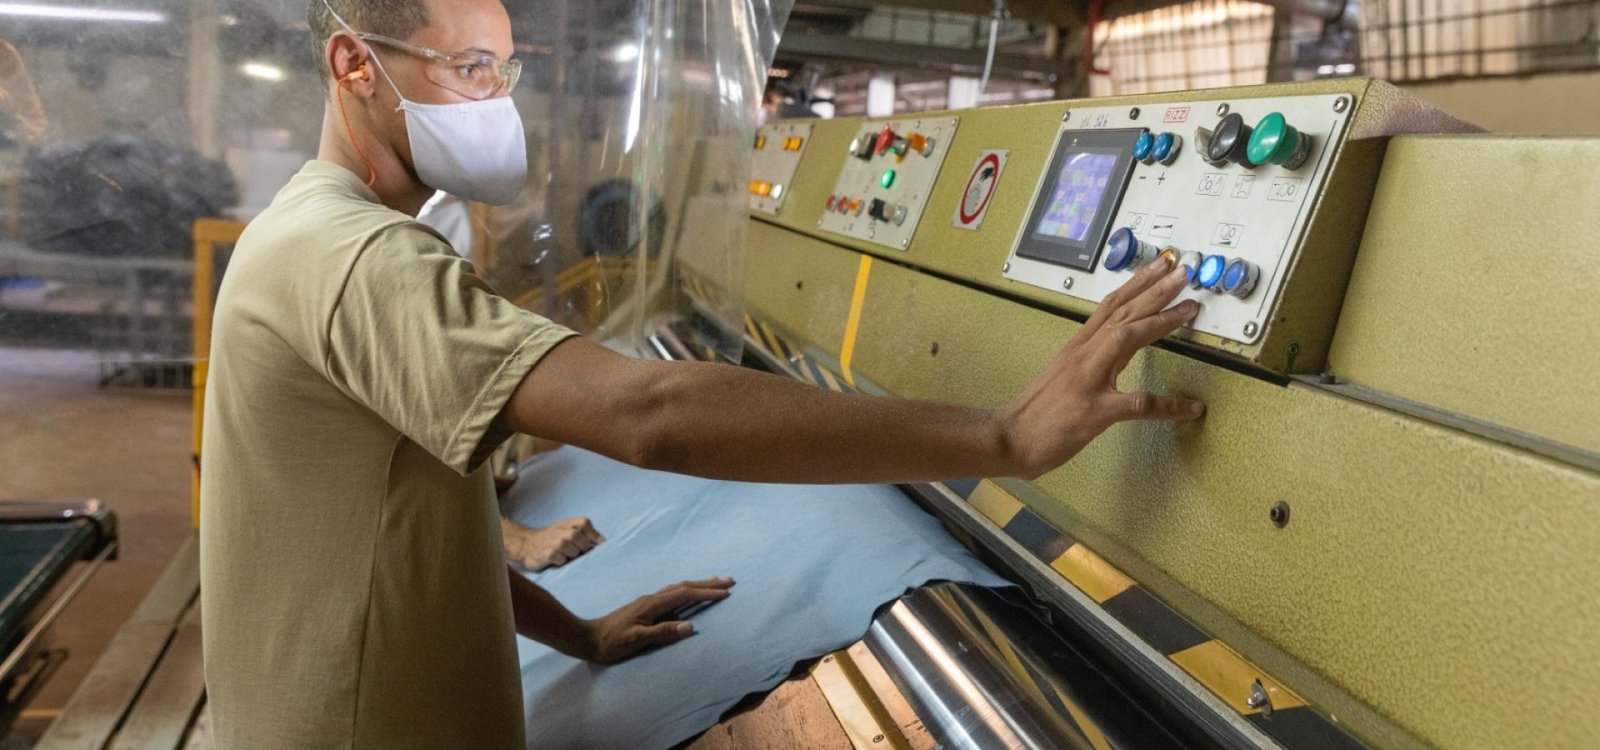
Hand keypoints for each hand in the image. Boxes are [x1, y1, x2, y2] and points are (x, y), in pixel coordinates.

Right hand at [502, 517, 603, 570]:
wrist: (526, 545)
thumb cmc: (551, 539)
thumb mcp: (565, 530)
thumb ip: (583, 533)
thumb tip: (603, 541)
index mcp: (566, 523)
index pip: (584, 522)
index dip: (594, 533)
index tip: (600, 544)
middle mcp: (558, 531)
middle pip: (577, 535)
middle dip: (584, 546)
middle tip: (582, 552)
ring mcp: (551, 542)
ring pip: (570, 548)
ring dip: (573, 554)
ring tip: (569, 556)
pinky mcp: (545, 554)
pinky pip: (560, 558)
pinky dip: (562, 561)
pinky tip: (559, 560)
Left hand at [579, 577, 734, 663]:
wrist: (587, 638)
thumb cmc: (611, 643)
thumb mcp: (637, 640)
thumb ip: (662, 633)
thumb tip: (690, 627)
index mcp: (652, 604)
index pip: (685, 594)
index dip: (706, 592)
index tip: (726, 592)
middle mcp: (652, 598)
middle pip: (684, 586)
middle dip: (707, 583)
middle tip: (729, 580)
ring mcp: (648, 601)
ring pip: (678, 588)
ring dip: (697, 584)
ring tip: (714, 583)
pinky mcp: (645, 607)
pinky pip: (672, 593)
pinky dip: (686, 590)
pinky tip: (687, 594)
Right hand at [1002, 258, 1204, 477]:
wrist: (1010, 438)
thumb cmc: (1037, 411)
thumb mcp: (1063, 373)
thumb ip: (1090, 357)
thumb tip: (1119, 345)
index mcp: (1078, 348)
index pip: (1110, 305)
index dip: (1137, 283)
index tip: (1160, 266)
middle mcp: (1083, 356)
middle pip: (1122, 313)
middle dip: (1155, 290)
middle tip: (1182, 271)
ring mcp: (1089, 382)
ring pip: (1127, 339)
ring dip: (1160, 320)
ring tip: (1189, 308)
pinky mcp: (1095, 411)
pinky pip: (1138, 404)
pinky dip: (1168, 405)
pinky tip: (1189, 408)